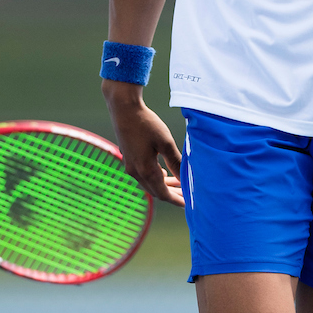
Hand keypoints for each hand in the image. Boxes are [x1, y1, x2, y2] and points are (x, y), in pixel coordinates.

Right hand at [102, 80, 183, 205]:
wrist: (124, 109)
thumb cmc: (146, 123)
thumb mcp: (166, 142)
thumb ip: (176, 162)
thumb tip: (185, 179)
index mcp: (145, 170)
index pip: (163, 194)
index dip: (176, 200)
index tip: (188, 203)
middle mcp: (135, 172)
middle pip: (155, 191)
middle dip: (171, 194)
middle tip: (186, 195)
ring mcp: (130, 165)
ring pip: (149, 183)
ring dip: (163, 185)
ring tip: (177, 184)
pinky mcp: (128, 158)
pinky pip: (143, 175)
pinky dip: (155, 177)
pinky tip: (163, 171)